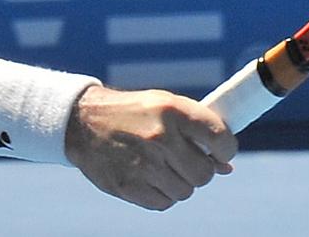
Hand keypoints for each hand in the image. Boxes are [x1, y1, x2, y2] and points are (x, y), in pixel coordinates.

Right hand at [64, 85, 236, 210]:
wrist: (82, 122)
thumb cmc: (132, 113)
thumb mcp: (164, 106)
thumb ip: (196, 130)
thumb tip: (226, 167)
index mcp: (172, 111)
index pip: (220, 138)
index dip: (226, 149)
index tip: (220, 152)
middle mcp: (160, 137)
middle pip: (204, 173)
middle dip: (200, 170)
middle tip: (185, 160)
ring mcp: (144, 165)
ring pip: (185, 191)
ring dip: (179, 182)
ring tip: (161, 165)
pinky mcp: (129, 186)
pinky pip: (164, 203)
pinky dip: (161, 194)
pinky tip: (148, 176)